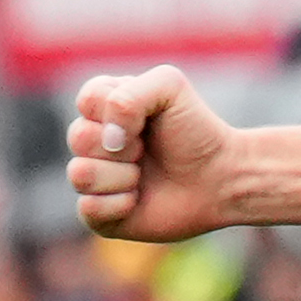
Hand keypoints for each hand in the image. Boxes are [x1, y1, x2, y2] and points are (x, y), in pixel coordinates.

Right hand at [69, 66, 246, 239]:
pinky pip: (88, 208)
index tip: (147, 120)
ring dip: (122, 176)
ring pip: (79, 174)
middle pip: (78, 137)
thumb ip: (129, 94)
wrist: (222, 179)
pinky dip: (120, 205)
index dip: (117, 111)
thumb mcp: (169, 87)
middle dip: (123, 145)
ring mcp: (95, 178)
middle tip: (147, 149)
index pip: (86, 100)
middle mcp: (95, 141)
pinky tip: (138, 200)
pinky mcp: (100, 213)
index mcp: (105, 107)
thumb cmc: (196, 131)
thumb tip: (107, 139)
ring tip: (143, 175)